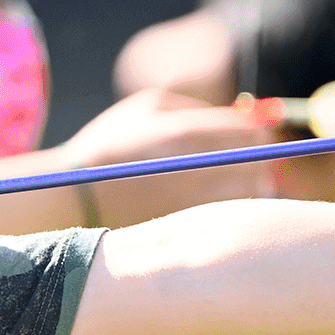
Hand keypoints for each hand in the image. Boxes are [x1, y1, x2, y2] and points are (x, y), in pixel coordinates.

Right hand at [61, 89, 274, 225]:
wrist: (74, 197)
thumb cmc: (109, 146)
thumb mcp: (145, 106)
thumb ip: (194, 106)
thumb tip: (235, 115)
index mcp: (186, 133)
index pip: (250, 131)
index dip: (259, 132)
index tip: (257, 135)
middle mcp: (196, 168)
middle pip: (259, 165)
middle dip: (260, 162)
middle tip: (250, 162)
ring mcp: (195, 202)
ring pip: (250, 195)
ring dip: (249, 188)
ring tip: (231, 186)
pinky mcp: (191, 228)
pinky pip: (229, 216)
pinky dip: (231, 209)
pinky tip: (213, 207)